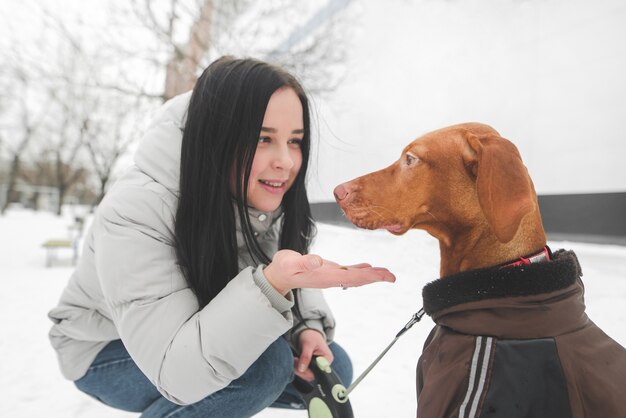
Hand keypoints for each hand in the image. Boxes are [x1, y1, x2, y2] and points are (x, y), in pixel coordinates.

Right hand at [263, 249, 395, 294]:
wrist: (278, 275)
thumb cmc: (283, 268)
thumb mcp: (290, 263)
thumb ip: (304, 262)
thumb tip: (318, 261)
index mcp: (326, 277)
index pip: (352, 278)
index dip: (368, 276)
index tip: (383, 276)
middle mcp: (331, 278)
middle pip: (358, 279)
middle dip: (376, 278)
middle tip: (392, 277)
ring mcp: (331, 276)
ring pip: (355, 276)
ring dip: (371, 275)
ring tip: (386, 273)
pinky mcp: (329, 271)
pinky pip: (348, 272)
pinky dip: (360, 269)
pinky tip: (368, 267)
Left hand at [294, 329, 332, 380]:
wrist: (308, 332)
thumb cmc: (311, 336)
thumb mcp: (308, 344)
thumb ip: (305, 357)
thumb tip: (301, 370)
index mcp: (327, 359)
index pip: (318, 372)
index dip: (307, 371)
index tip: (298, 363)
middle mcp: (324, 364)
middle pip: (312, 375)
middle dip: (301, 370)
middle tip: (294, 360)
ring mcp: (318, 366)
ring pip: (307, 374)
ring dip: (298, 369)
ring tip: (295, 359)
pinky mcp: (312, 366)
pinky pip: (304, 371)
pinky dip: (298, 367)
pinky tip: (296, 360)